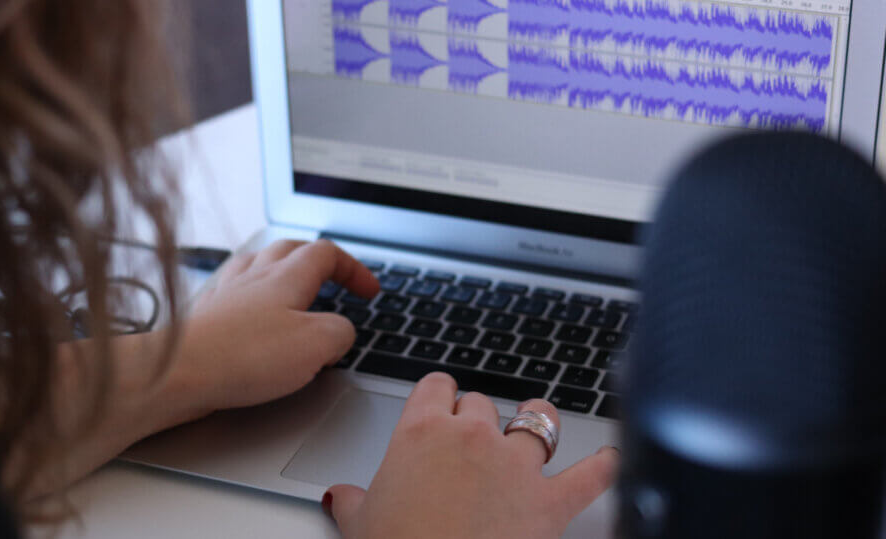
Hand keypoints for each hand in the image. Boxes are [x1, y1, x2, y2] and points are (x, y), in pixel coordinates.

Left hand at [169, 239, 378, 415]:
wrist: (177, 372)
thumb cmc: (243, 356)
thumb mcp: (317, 345)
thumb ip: (340, 333)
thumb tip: (340, 333)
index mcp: (287, 276)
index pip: (327, 253)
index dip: (354, 269)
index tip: (369, 292)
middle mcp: (254, 276)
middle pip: (291, 249)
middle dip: (318, 260)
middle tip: (334, 278)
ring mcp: (226, 293)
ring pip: (258, 264)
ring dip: (281, 269)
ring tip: (292, 284)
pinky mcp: (205, 316)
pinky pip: (232, 290)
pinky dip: (249, 293)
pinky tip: (248, 309)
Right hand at [324, 373, 618, 538]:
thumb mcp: (362, 524)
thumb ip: (353, 501)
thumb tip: (340, 498)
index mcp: (421, 432)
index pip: (436, 387)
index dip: (439, 396)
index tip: (440, 406)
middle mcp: (472, 438)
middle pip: (482, 404)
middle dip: (479, 418)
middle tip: (472, 441)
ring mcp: (515, 465)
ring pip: (537, 419)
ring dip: (537, 421)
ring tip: (536, 424)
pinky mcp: (549, 501)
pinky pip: (589, 476)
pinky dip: (604, 468)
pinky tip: (612, 461)